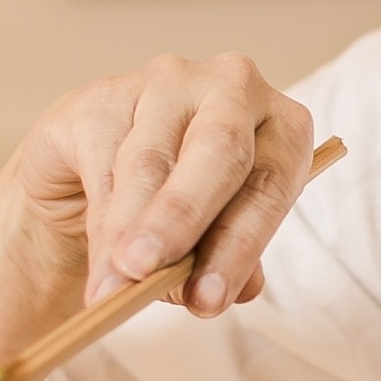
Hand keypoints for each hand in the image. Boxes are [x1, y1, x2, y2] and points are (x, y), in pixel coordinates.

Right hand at [16, 51, 316, 318]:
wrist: (103, 182)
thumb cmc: (184, 206)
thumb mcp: (219, 237)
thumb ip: (230, 258)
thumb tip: (231, 291)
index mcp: (282, 124)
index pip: (273, 182)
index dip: (241, 245)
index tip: (210, 299)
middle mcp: (232, 86)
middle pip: (220, 149)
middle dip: (183, 219)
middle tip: (148, 273)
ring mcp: (165, 81)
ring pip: (149, 162)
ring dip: (129, 233)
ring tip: (113, 290)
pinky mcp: (103, 94)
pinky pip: (102, 161)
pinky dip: (99, 224)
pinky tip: (99, 266)